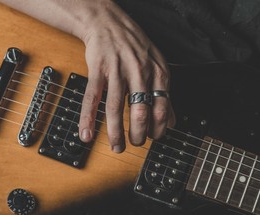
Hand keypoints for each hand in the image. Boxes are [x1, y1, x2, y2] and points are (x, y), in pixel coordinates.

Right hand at [77, 1, 174, 151]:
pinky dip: (88, 118)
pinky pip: (93, 98)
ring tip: (116, 146)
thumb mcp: (157, 66)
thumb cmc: (133, 46)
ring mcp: (117, 70)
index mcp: (157, 72)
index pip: (161, 107)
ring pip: (115, 107)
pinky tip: (87, 133)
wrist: (108, 22)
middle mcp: (139, 71)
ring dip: (115, 132)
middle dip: (138, 134)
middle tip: (134, 144)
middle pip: (140, 110)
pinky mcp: (98, 69)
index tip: (154, 138)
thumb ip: (164, 95)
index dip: (159, 127)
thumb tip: (172, 122)